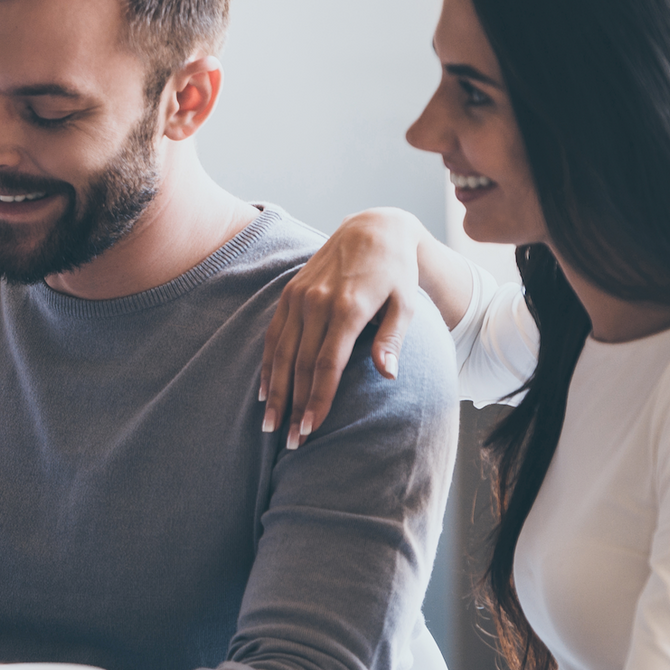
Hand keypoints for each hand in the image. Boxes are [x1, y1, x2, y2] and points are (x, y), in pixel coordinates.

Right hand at [261, 208, 425, 448]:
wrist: (371, 228)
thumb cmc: (396, 272)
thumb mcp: (405, 302)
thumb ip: (392, 339)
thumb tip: (388, 375)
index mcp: (347, 308)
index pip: (326, 364)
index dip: (318, 399)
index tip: (312, 429)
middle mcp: (316, 303)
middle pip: (299, 365)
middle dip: (294, 406)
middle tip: (291, 441)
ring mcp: (298, 298)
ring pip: (281, 354)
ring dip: (275, 392)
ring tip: (271, 425)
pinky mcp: (288, 295)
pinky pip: (273, 336)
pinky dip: (267, 366)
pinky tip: (264, 392)